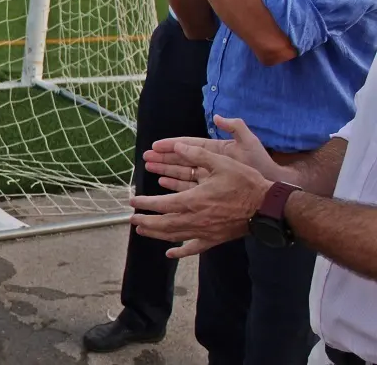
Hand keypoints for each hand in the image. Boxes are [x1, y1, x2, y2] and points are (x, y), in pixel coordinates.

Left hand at [130, 143, 271, 257]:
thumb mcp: (221, 162)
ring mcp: (205, 231)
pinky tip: (170, 253)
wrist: (268, 207)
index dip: (145, 203)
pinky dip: (181, 251)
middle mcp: (195, 219)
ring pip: (174, 235)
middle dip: (145, 221)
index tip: (132, 201)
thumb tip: (178, 145)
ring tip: (142, 230)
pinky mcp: (215, 239)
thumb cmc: (245, 183)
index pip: (161, 204)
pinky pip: (194, 248)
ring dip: (156, 233)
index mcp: (193, 200)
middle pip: (163, 223)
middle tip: (132, 218)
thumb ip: (197, 154)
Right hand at [145, 115, 282, 192]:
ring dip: (165, 170)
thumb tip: (217, 116)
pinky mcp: (210, 190)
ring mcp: (209, 177)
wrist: (270, 189)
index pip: (188, 145)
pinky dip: (175, 184)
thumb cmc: (260, 164)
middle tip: (146, 157)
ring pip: (181, 172)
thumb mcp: (249, 142)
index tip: (155, 145)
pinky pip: (188, 187)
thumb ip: (235, 127)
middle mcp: (209, 163)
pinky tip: (163, 182)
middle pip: (181, 159)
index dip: (172, 145)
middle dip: (163, 157)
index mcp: (215, 150)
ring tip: (149, 168)